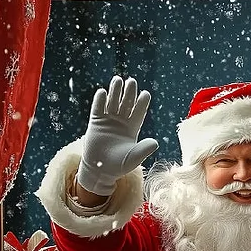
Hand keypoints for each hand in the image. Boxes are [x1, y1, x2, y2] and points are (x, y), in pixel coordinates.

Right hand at [76, 76, 159, 197]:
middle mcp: (121, 122)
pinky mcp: (95, 123)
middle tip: (132, 82)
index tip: (145, 94)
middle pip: (126, 103)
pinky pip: (98, 109)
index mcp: (133, 128)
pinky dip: (100, 100)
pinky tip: (102, 92)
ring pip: (113, 102)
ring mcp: (108, 121)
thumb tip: (155, 143)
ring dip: (115, 92)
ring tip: (117, 80)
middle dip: (129, 93)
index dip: (142, 103)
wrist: (100, 171)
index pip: (139, 112)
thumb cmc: (119, 166)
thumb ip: (144, 150)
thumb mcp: (134, 158)